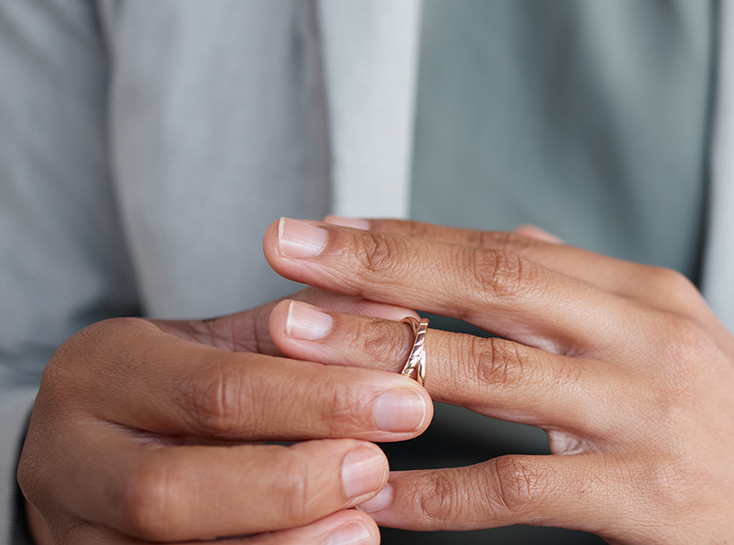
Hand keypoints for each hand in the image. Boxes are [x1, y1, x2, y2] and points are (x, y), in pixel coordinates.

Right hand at [19, 289, 431, 543]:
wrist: (93, 450)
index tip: (405, 400)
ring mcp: (78, 531)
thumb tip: (400, 317)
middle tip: (375, 468)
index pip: (215, 391)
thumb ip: (305, 331)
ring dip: (283, 543)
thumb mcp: (222, 346)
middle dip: (288, 484)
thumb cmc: (173, 391)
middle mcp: (71, 458)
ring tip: (363, 524)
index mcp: (101, 372)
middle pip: (171, 490)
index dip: (318, 401)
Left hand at [263, 218, 733, 543]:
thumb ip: (586, 289)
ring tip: (296, 351)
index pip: (510, 247)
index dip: (411, 235)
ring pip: (490, 376)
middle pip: (492, 285)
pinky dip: (433, 491)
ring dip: (382, 360)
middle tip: (284, 258)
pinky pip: (512, 488)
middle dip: (380, 269)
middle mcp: (645, 340)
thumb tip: (504, 235)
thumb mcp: (671, 337)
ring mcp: (642, 417)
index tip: (324, 228)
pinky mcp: (638, 496)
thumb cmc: (725, 426)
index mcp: (646, 294)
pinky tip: (372, 492)